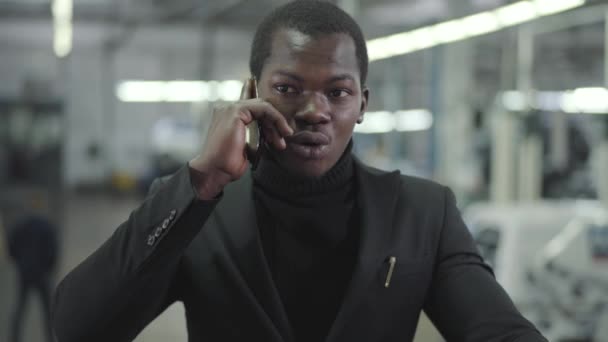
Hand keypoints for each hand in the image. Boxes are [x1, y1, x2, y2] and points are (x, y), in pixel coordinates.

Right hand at [189, 78, 292, 198]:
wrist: (216, 171)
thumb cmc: (227, 163)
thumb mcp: (245, 145)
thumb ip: (254, 133)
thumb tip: (270, 132)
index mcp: (227, 115)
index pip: (255, 111)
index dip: (269, 122)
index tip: (278, 138)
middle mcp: (227, 109)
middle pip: (260, 108)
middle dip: (274, 124)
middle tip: (281, 141)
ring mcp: (230, 108)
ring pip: (263, 107)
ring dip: (277, 122)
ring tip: (281, 141)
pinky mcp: (235, 111)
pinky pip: (264, 108)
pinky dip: (276, 118)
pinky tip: (281, 131)